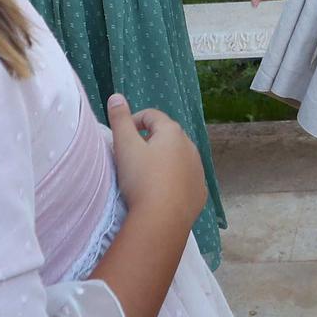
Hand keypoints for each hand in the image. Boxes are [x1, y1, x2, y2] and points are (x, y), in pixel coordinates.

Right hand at [106, 93, 205, 225]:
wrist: (162, 219)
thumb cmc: (141, 179)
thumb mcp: (125, 146)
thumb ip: (120, 119)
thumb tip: (116, 96)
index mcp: (172, 132)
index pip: (152, 116)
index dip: (134, 121)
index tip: (121, 135)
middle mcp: (190, 147)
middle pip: (168, 136)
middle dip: (150, 140)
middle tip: (132, 155)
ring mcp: (198, 170)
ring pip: (179, 157)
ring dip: (164, 160)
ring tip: (146, 174)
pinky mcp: (200, 192)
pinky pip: (186, 179)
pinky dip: (175, 180)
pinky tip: (162, 191)